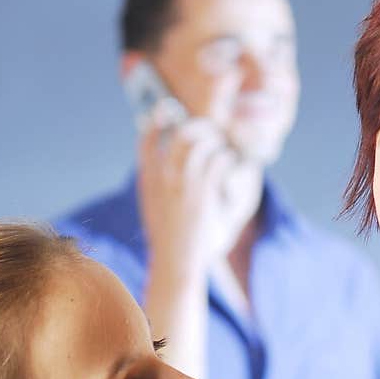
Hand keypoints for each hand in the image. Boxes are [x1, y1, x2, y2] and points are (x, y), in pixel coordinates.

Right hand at [137, 112, 258, 274]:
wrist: (176, 265)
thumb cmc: (170, 242)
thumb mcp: (154, 211)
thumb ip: (158, 188)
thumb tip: (166, 172)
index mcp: (148, 181)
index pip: (147, 140)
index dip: (157, 122)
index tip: (169, 113)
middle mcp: (163, 177)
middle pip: (181, 134)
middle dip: (199, 128)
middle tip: (212, 132)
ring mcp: (183, 184)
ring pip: (201, 143)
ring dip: (217, 142)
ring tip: (225, 148)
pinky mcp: (202, 193)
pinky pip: (218, 161)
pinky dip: (228, 158)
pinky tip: (232, 163)